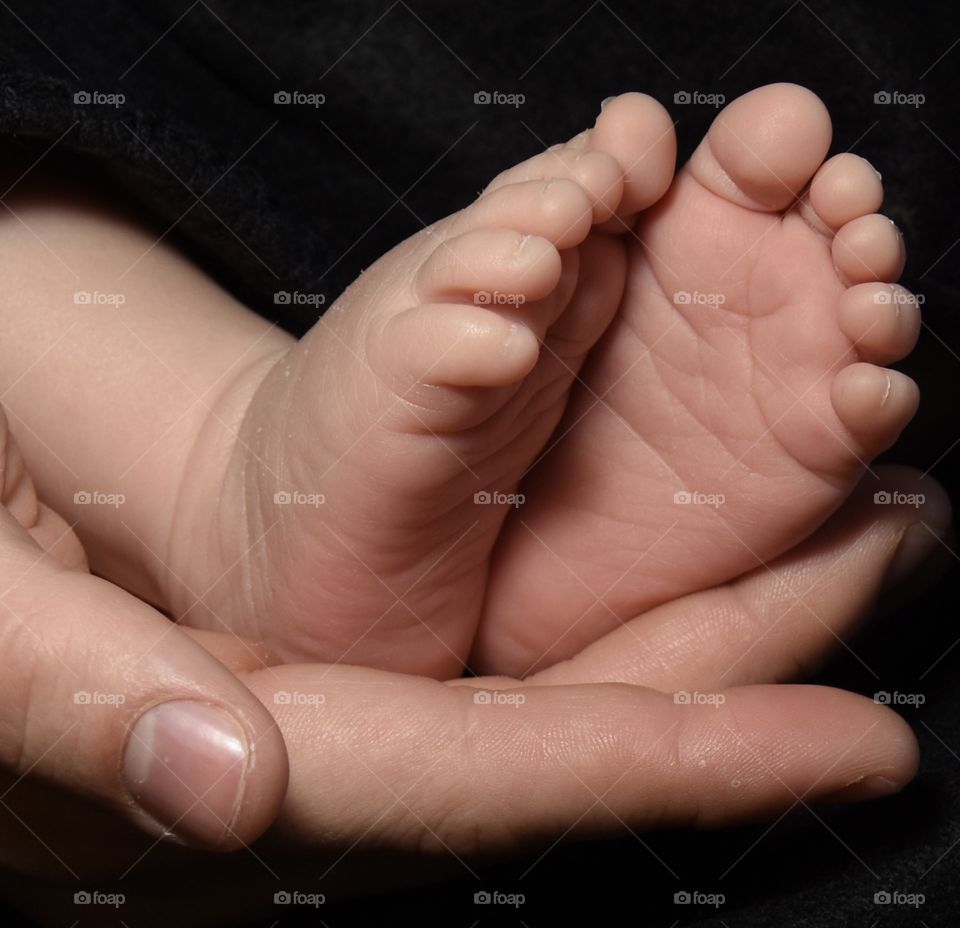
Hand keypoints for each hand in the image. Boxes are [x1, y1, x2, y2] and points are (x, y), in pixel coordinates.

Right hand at [0, 452, 946, 923]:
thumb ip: (71, 695)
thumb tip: (223, 777)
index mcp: (270, 765)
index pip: (511, 773)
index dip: (690, 762)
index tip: (860, 741)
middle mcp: (345, 762)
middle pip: (587, 732)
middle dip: (756, 668)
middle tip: (900, 561)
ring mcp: (358, 719)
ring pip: (571, 683)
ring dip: (716, 620)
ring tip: (846, 533)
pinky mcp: (351, 676)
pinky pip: (520, 647)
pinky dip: (626, 606)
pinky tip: (698, 559)